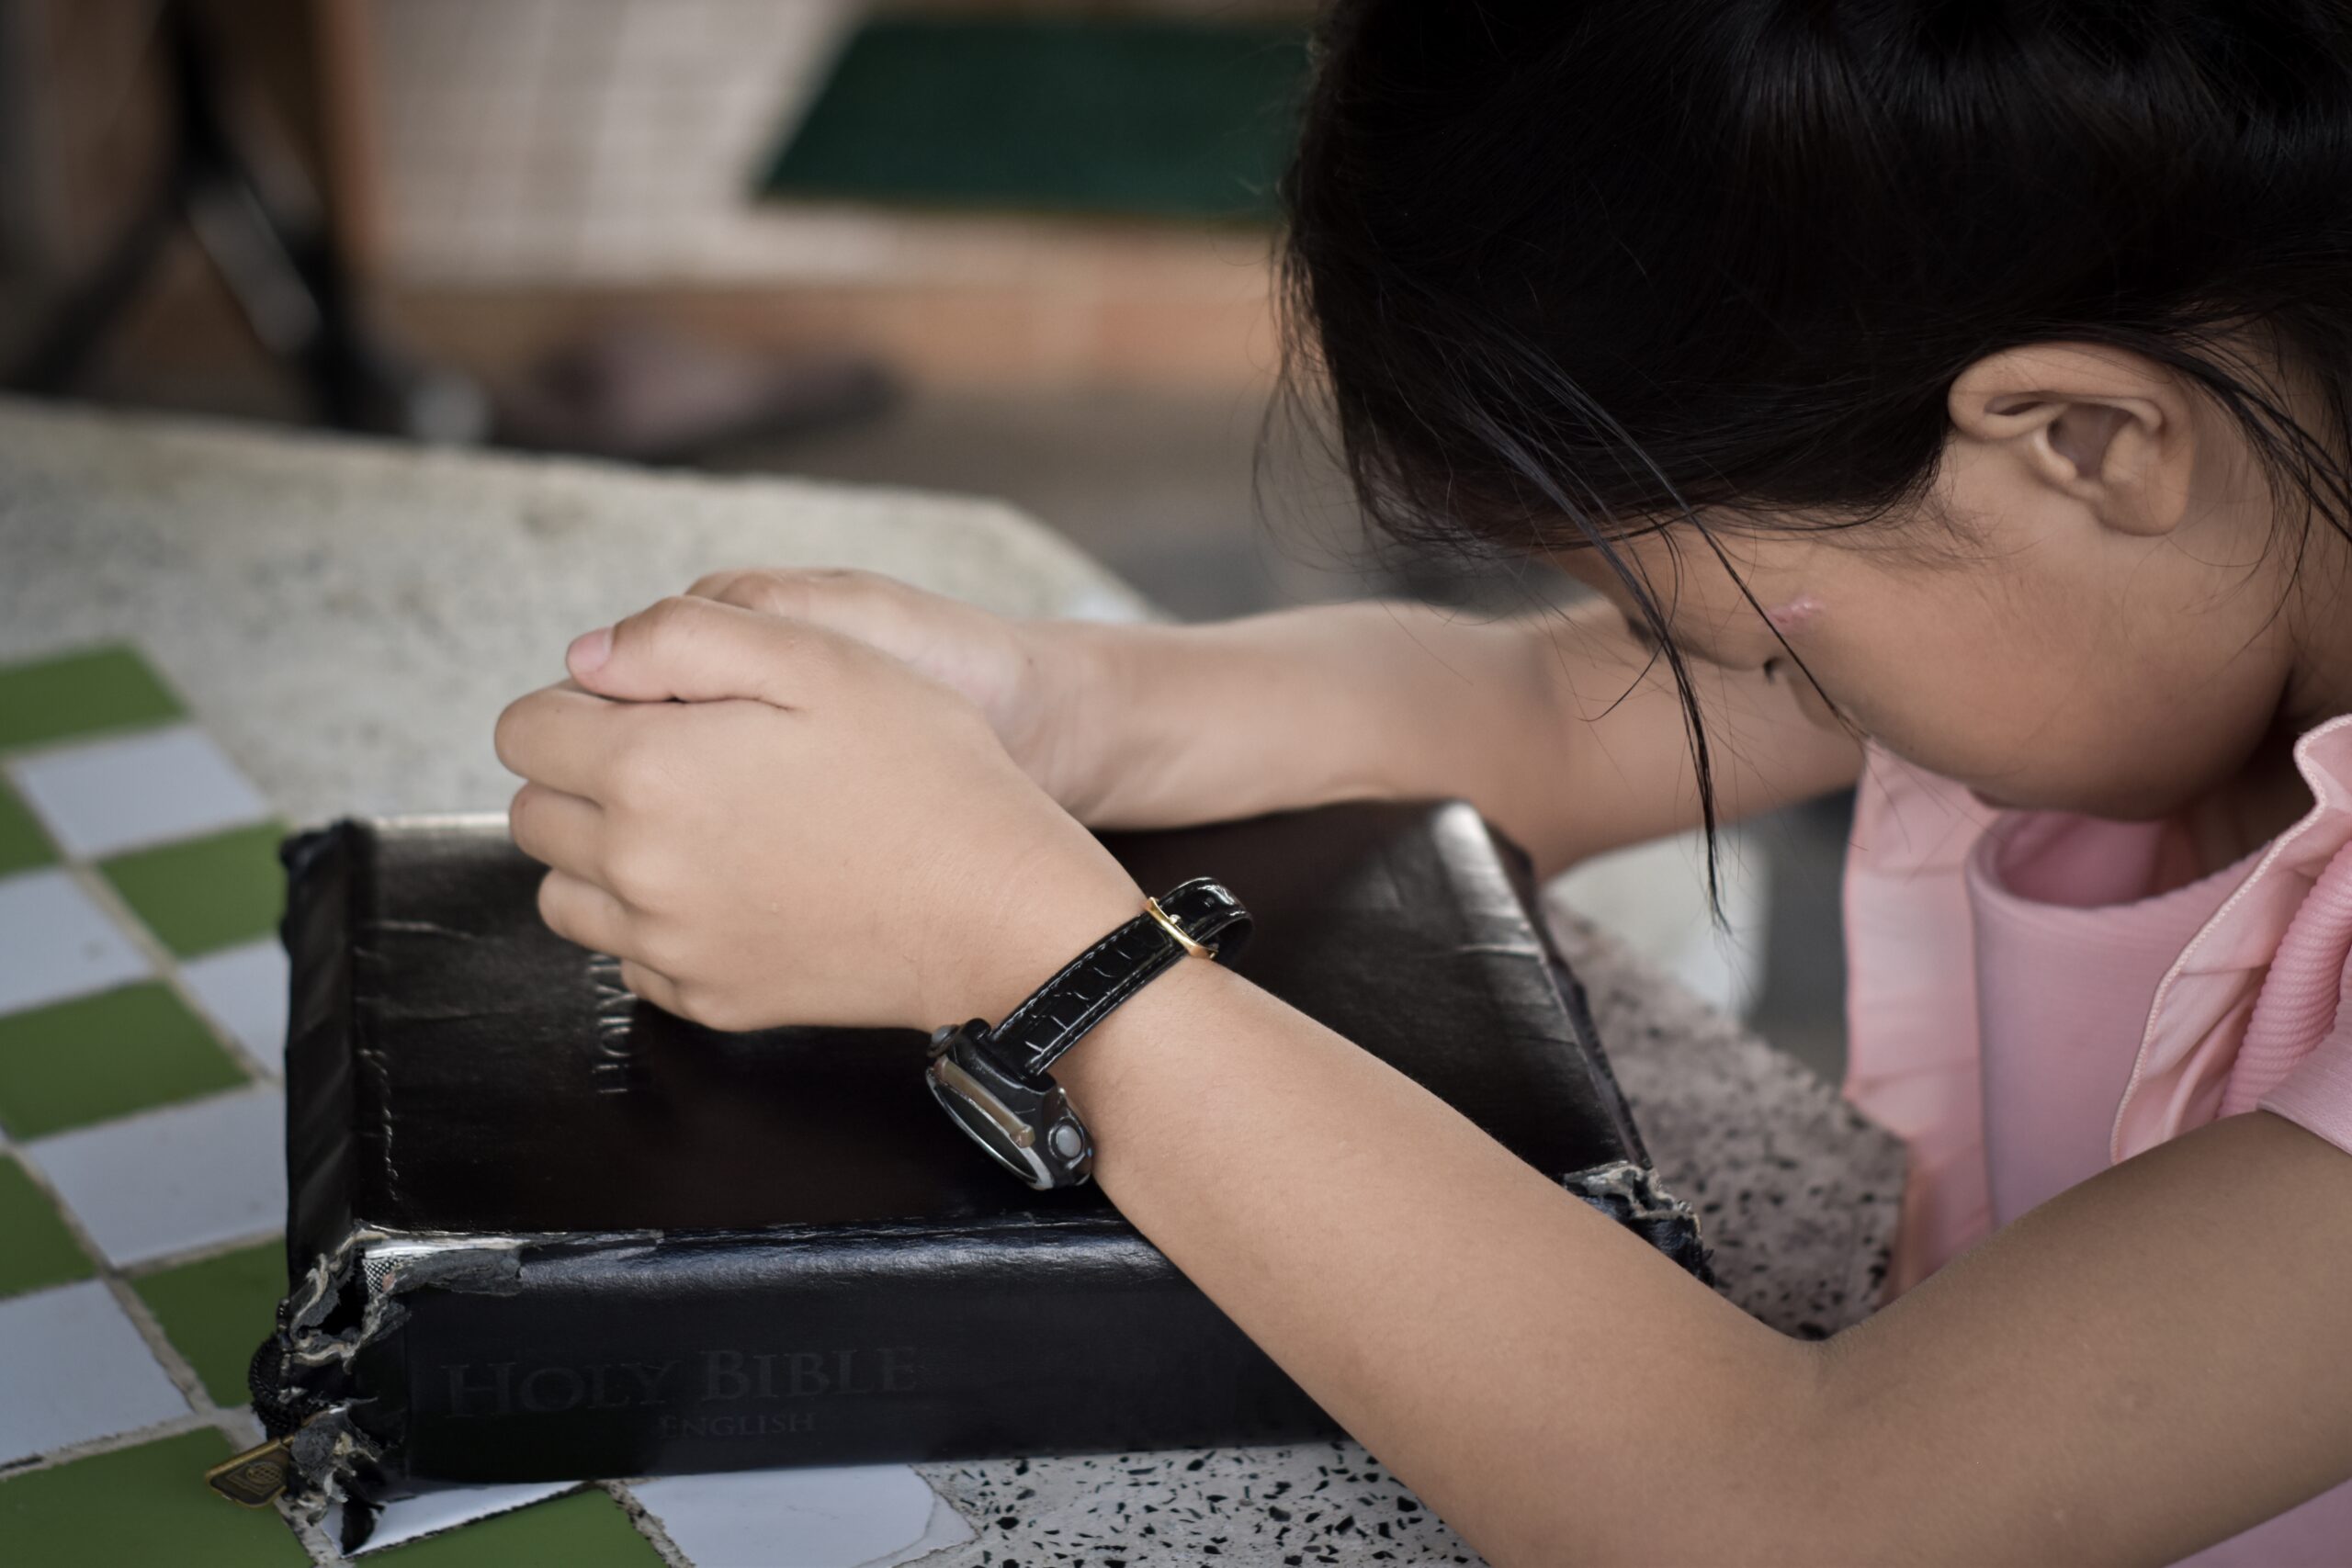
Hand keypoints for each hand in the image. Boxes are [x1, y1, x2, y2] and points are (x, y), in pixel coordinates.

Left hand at [494, 595, 1141, 1031]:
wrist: (1002, 909)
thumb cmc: (929, 772)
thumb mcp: (821, 656)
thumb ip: (683, 637)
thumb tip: (585, 658)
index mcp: (646, 769)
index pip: (523, 729)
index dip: (582, 701)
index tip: (654, 704)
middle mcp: (636, 866)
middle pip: (532, 812)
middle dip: (585, 773)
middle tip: (688, 758)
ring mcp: (668, 945)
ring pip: (565, 893)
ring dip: (604, 852)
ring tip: (702, 824)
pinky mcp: (707, 999)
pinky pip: (627, 959)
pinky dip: (654, 923)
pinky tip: (732, 887)